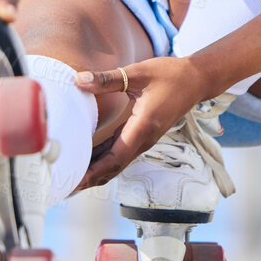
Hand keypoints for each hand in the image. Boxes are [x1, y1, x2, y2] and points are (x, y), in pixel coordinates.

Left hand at [74, 56, 210, 190]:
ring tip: (71, 177)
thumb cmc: (169, 75)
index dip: (93, 172)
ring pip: (116, 163)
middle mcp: (143, 139)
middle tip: (64, 187)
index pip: (114, 159)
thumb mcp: (138, 73)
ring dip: (95, 171)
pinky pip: (120, 152)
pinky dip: (103, 160)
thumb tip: (78, 80)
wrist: (196, 80)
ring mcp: (143, 139)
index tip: (75, 181)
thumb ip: (107, 79)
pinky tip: (87, 159)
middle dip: (89, 179)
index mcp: (142, 127)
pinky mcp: (141, 135)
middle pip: (113, 167)